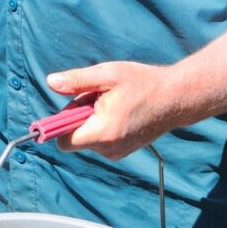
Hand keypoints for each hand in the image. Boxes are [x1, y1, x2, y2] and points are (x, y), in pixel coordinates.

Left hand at [46, 61, 175, 160]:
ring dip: (92, 120)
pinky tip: (120, 110)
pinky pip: (101, 140)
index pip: (64, 142)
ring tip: (113, 102)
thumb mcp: (107, 74)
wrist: (176, 97)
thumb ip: (77, 81)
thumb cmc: (142, 83)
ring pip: (88, 138)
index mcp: (102, 133)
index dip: (61, 124)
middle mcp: (108, 149)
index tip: (72, 105)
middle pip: (75, 137)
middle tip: (98, 96)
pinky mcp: (124, 151)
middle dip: (79, 116)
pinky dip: (103, 126)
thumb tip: (51, 82)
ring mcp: (117, 153)